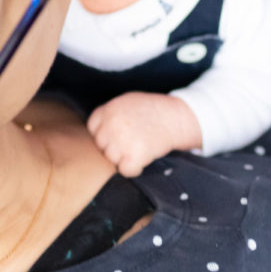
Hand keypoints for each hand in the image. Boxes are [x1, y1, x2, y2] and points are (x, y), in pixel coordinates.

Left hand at [87, 92, 202, 176]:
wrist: (178, 118)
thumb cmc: (155, 110)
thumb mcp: (128, 101)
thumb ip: (111, 113)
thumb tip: (98, 128)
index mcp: (109, 109)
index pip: (93, 128)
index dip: (105, 133)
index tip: (118, 135)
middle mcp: (112, 124)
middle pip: (101, 145)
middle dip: (114, 146)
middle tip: (132, 142)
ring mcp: (121, 141)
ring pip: (111, 159)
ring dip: (124, 158)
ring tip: (140, 147)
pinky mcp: (133, 156)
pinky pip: (125, 170)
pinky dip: (135, 168)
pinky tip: (144, 158)